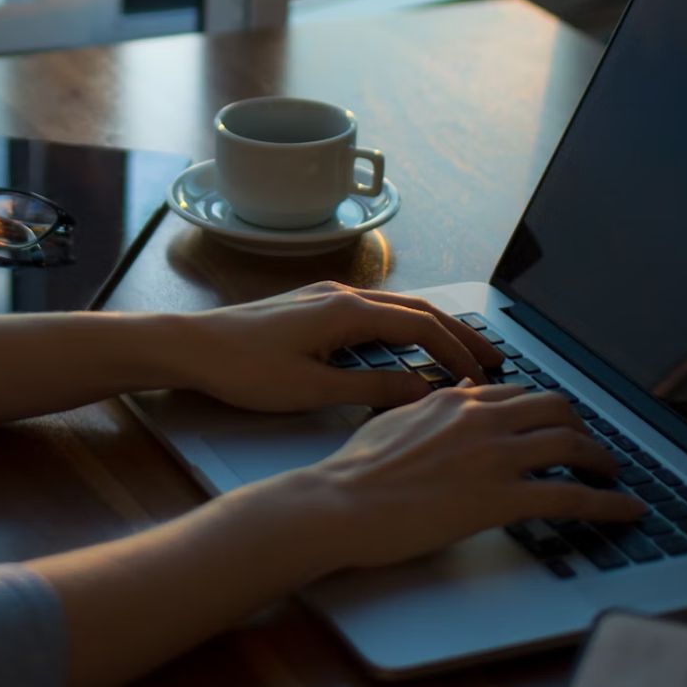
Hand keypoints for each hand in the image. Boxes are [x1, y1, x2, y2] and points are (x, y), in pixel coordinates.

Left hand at [177, 282, 507, 412]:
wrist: (191, 345)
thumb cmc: (243, 369)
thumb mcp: (312, 389)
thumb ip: (371, 390)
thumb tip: (423, 391)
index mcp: (347, 311)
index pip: (421, 326)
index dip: (457, 352)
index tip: (483, 378)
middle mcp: (342, 295)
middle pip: (417, 309)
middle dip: (459, 333)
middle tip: (494, 358)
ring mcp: (326, 297)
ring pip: (396, 308)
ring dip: (432, 328)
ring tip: (460, 353)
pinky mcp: (312, 306)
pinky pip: (373, 312)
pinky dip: (403, 327)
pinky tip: (407, 347)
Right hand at [282, 382, 643, 572]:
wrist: (340, 503)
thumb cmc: (355, 471)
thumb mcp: (392, 420)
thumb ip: (429, 407)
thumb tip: (453, 394)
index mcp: (455, 401)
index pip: (518, 394)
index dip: (545, 410)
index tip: (556, 424)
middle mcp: (482, 419)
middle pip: (556, 409)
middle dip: (582, 427)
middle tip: (590, 447)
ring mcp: (495, 457)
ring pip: (572, 444)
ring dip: (602, 461)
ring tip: (613, 476)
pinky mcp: (501, 498)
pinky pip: (572, 496)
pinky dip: (609, 504)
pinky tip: (627, 511)